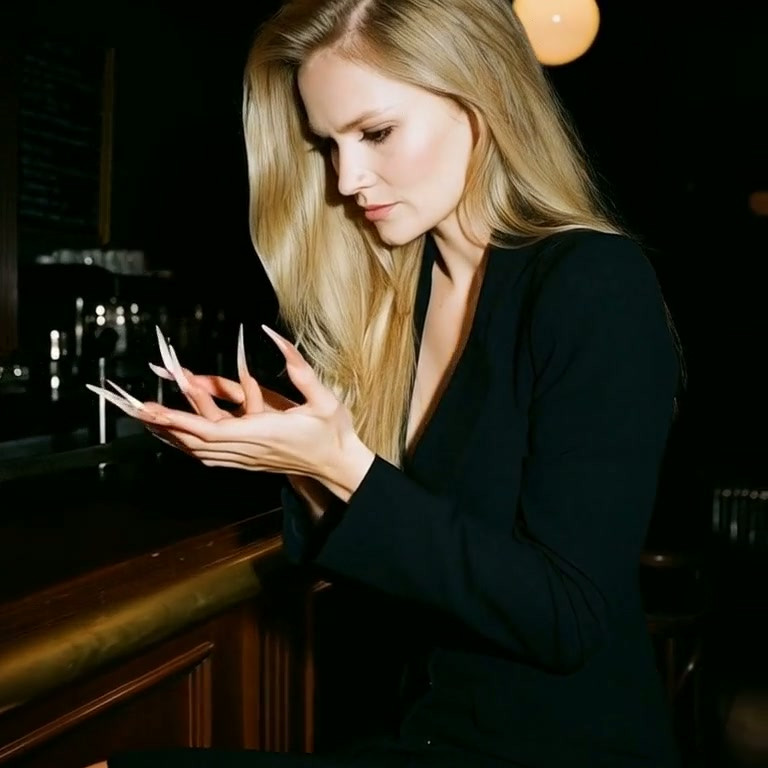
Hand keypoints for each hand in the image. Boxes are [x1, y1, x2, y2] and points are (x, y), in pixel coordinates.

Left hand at [138, 325, 373, 502]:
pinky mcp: (249, 462)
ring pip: (199, 452)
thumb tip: (272, 335)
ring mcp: (247, 459)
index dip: (178, 419)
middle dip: (163, 425)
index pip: (210, 429)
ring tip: (147, 421)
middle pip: (195, 442)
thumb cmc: (333, 431)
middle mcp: (250, 449)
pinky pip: (209, 458)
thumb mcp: (322, 396)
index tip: (153, 409)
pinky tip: (176, 439)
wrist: (339, 465)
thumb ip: (298, 366)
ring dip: (171, 437)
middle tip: (135, 410)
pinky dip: (187, 446)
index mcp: (263, 432)